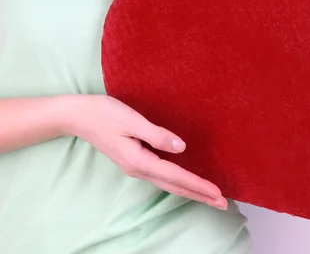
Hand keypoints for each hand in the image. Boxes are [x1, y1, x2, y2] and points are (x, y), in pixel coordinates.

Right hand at [65, 95, 227, 210]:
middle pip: (175, 187)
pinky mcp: (134, 161)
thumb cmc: (104, 114)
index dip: (199, 185)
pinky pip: (162, 177)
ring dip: (191, 192)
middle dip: (200, 196)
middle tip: (223, 204)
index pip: (176, 176)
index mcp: (140, 161)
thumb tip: (181, 147)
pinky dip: (178, 183)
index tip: (218, 193)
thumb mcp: (132, 121)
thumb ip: (157, 135)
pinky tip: (186, 183)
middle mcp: (139, 169)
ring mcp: (135, 167)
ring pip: (169, 184)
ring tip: (210, 197)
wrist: (78, 116)